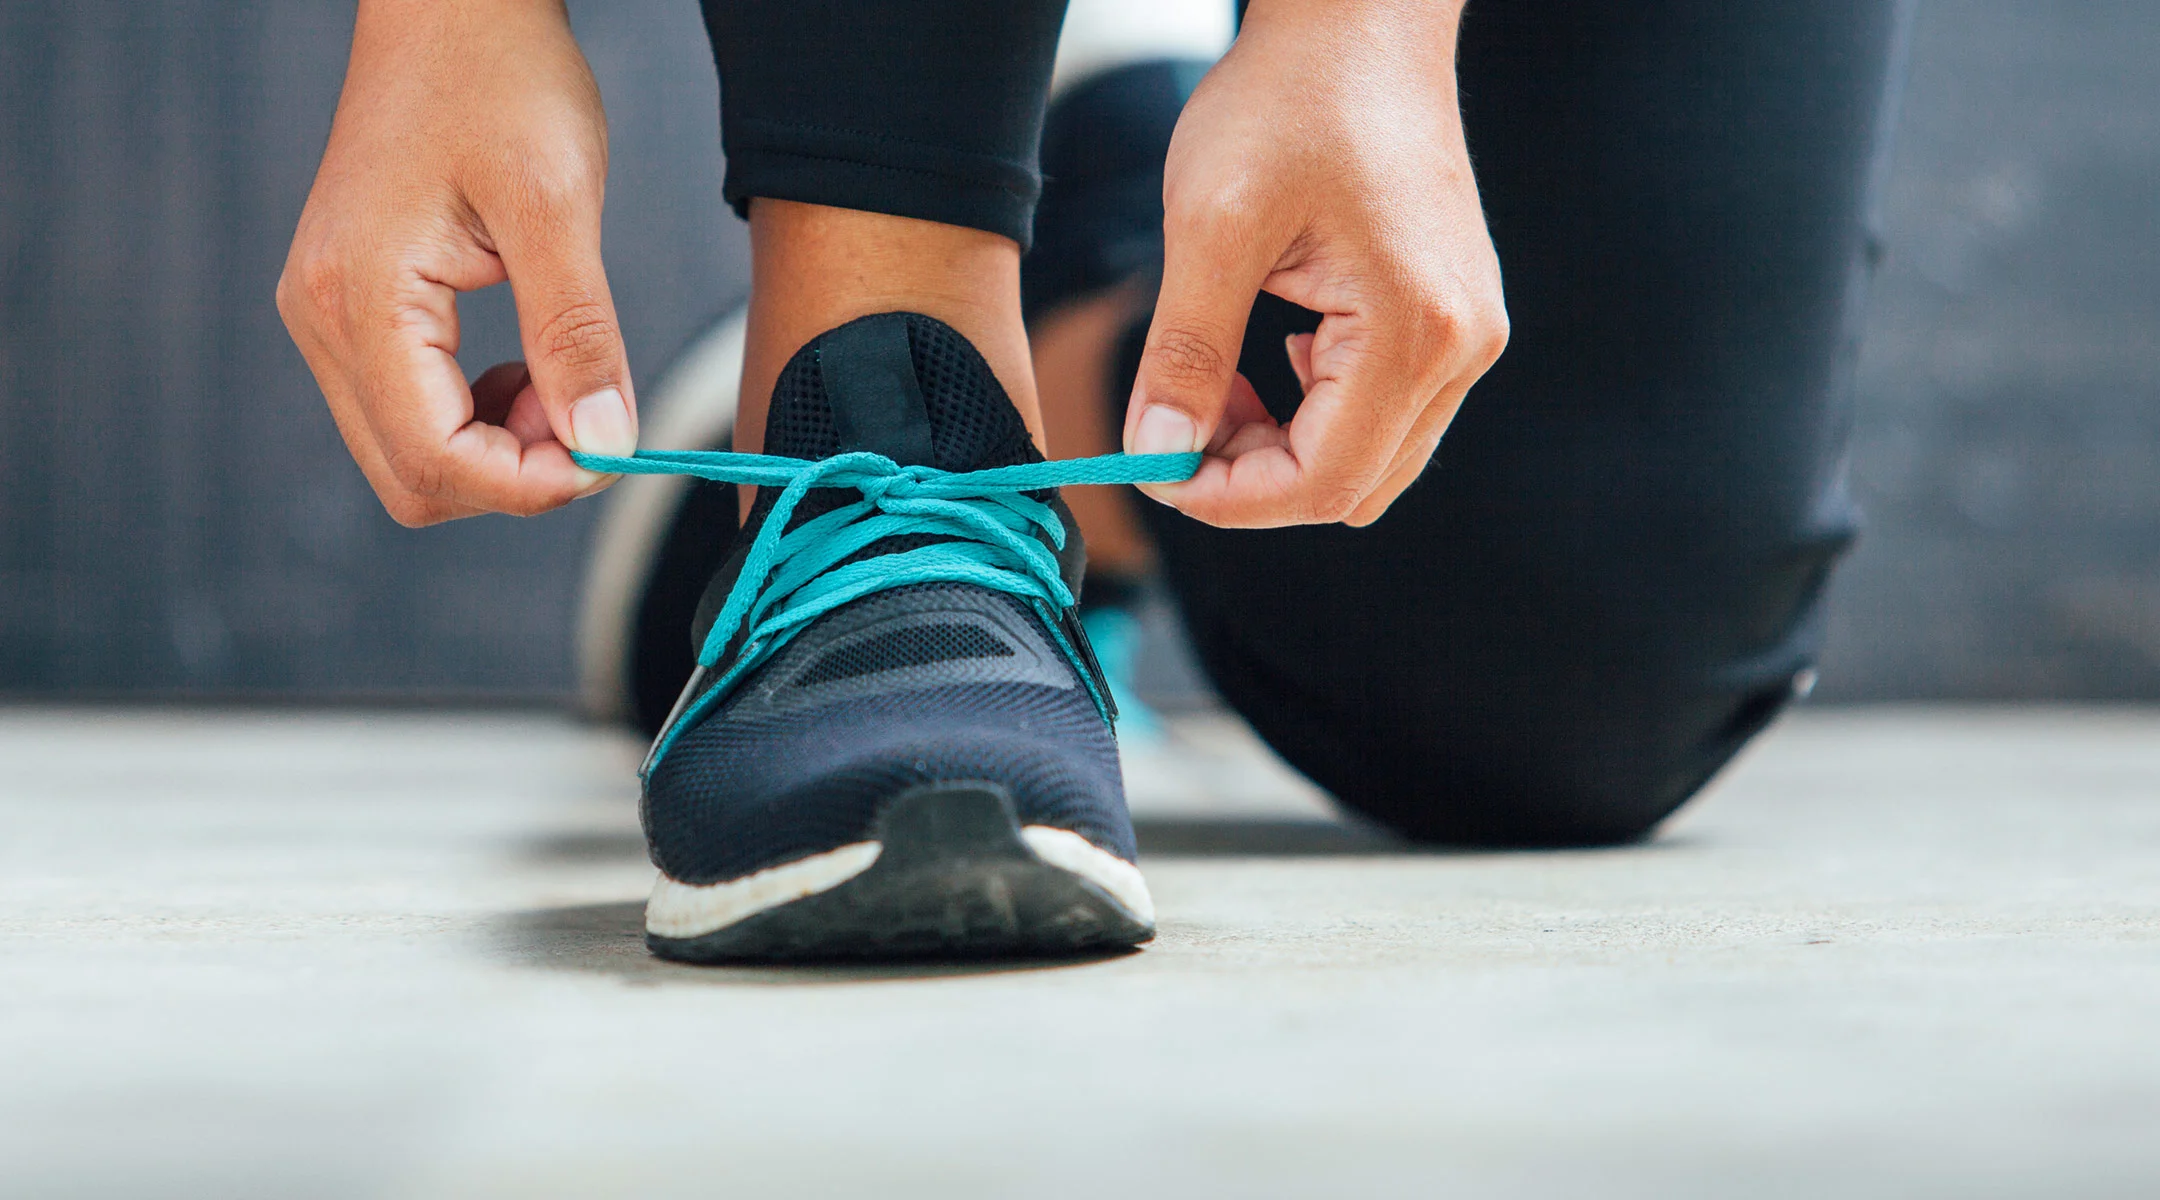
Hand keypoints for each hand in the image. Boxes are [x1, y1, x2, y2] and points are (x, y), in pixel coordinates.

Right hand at [277, 0, 634, 525]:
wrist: (453, 8)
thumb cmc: (498, 78)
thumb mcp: (557, 206)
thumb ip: (577, 335)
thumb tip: (604, 443)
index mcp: (357, 298)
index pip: (435, 460)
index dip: (531, 485)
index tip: (609, 452)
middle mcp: (320, 317)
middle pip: (413, 478)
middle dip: (514, 477)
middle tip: (590, 416)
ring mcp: (328, 315)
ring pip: (410, 454)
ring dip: (500, 449)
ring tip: (564, 380)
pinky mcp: (352, 308)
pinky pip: (410, 409)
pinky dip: (480, 416)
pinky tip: (529, 367)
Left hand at [1122, 0, 1506, 527]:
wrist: (1360, 23)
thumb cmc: (1289, 102)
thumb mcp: (1211, 224)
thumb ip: (1185, 351)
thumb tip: (1155, 453)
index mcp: (1415, 331)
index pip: (1321, 481)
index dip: (1227, 497)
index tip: (1151, 469)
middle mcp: (1462, 348)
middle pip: (1351, 486)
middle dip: (1252, 478)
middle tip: (1174, 424)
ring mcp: (1467, 335)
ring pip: (1370, 458)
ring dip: (1281, 446)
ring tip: (1213, 381)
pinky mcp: (1454, 319)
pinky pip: (1386, 413)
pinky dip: (1313, 413)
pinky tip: (1264, 354)